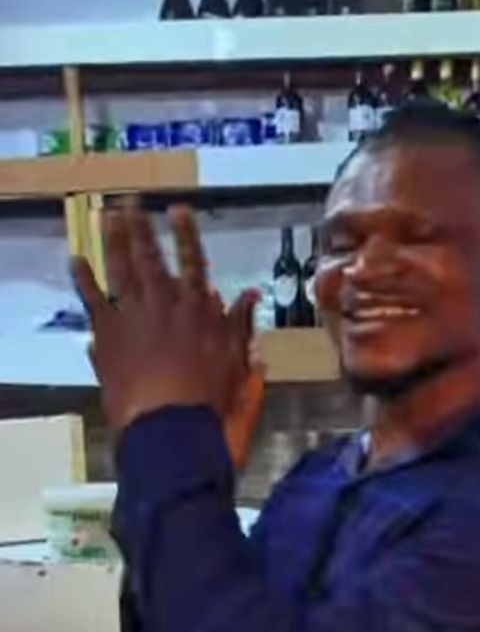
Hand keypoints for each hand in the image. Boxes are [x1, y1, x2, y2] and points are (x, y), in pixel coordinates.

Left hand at [74, 206, 263, 463]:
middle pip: (150, 257)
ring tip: (109, 216)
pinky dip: (83, 279)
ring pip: (121, 269)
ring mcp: (132, 316)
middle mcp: (164, 304)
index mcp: (199, 310)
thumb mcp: (239, 364)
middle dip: (141, 227)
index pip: (194, 261)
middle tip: (132, 203)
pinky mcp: (107, 335)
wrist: (169, 429)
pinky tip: (77, 260)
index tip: (178, 209)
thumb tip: (251, 294)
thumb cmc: (211, 403)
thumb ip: (242, 326)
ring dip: (114, 240)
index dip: (186, 233)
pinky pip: (92, 300)